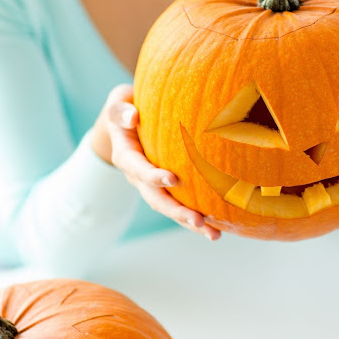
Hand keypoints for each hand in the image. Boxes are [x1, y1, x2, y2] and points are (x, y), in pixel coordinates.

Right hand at [91, 84, 220, 240]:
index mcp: (126, 156)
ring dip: (190, 223)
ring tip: (214, 235)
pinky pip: (181, 206)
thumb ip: (121, 110)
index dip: (153, 177)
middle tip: (199, 220)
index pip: (139, 169)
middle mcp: (138, 177)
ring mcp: (152, 186)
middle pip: (157, 199)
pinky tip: (220, 228)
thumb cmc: (126, 107)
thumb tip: (131, 117)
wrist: (125, 122)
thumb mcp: (118, 103)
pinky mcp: (166, 189)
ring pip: (171, 209)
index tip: (173, 179)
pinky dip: (198, 219)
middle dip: (177, 212)